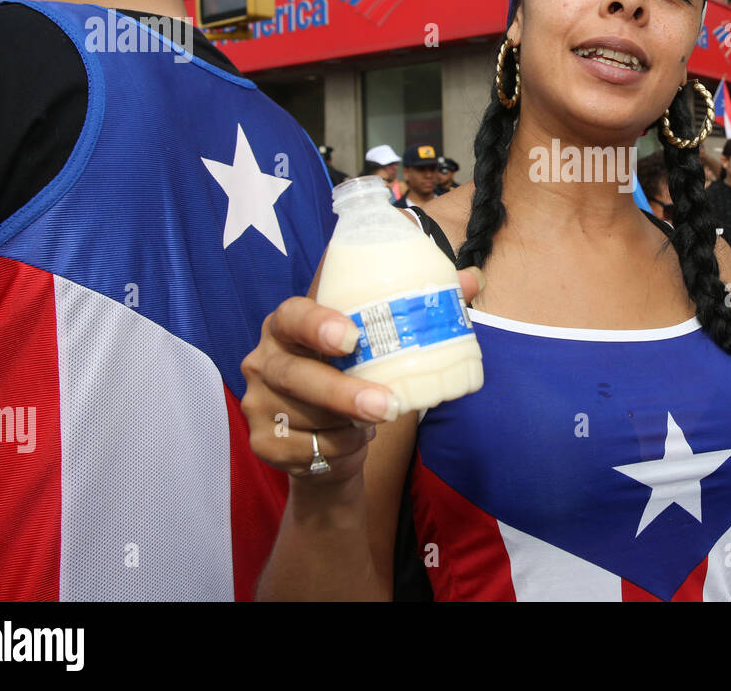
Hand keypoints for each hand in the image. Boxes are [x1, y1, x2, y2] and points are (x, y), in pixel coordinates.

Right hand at [240, 269, 483, 484]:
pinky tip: (349, 442)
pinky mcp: (262, 444)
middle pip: (296, 375)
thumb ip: (419, 307)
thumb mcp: (378, 341)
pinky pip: (309, 451)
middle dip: (343, 392)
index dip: (317, 325)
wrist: (330, 439)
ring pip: (307, 418)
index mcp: (288, 324)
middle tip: (387, 406)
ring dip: (350, 425)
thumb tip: (472, 279)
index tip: (351, 337)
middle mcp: (265, 360)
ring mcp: (257, 403)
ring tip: (374, 419)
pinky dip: (340, 451)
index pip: (293, 316)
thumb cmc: (354, 373)